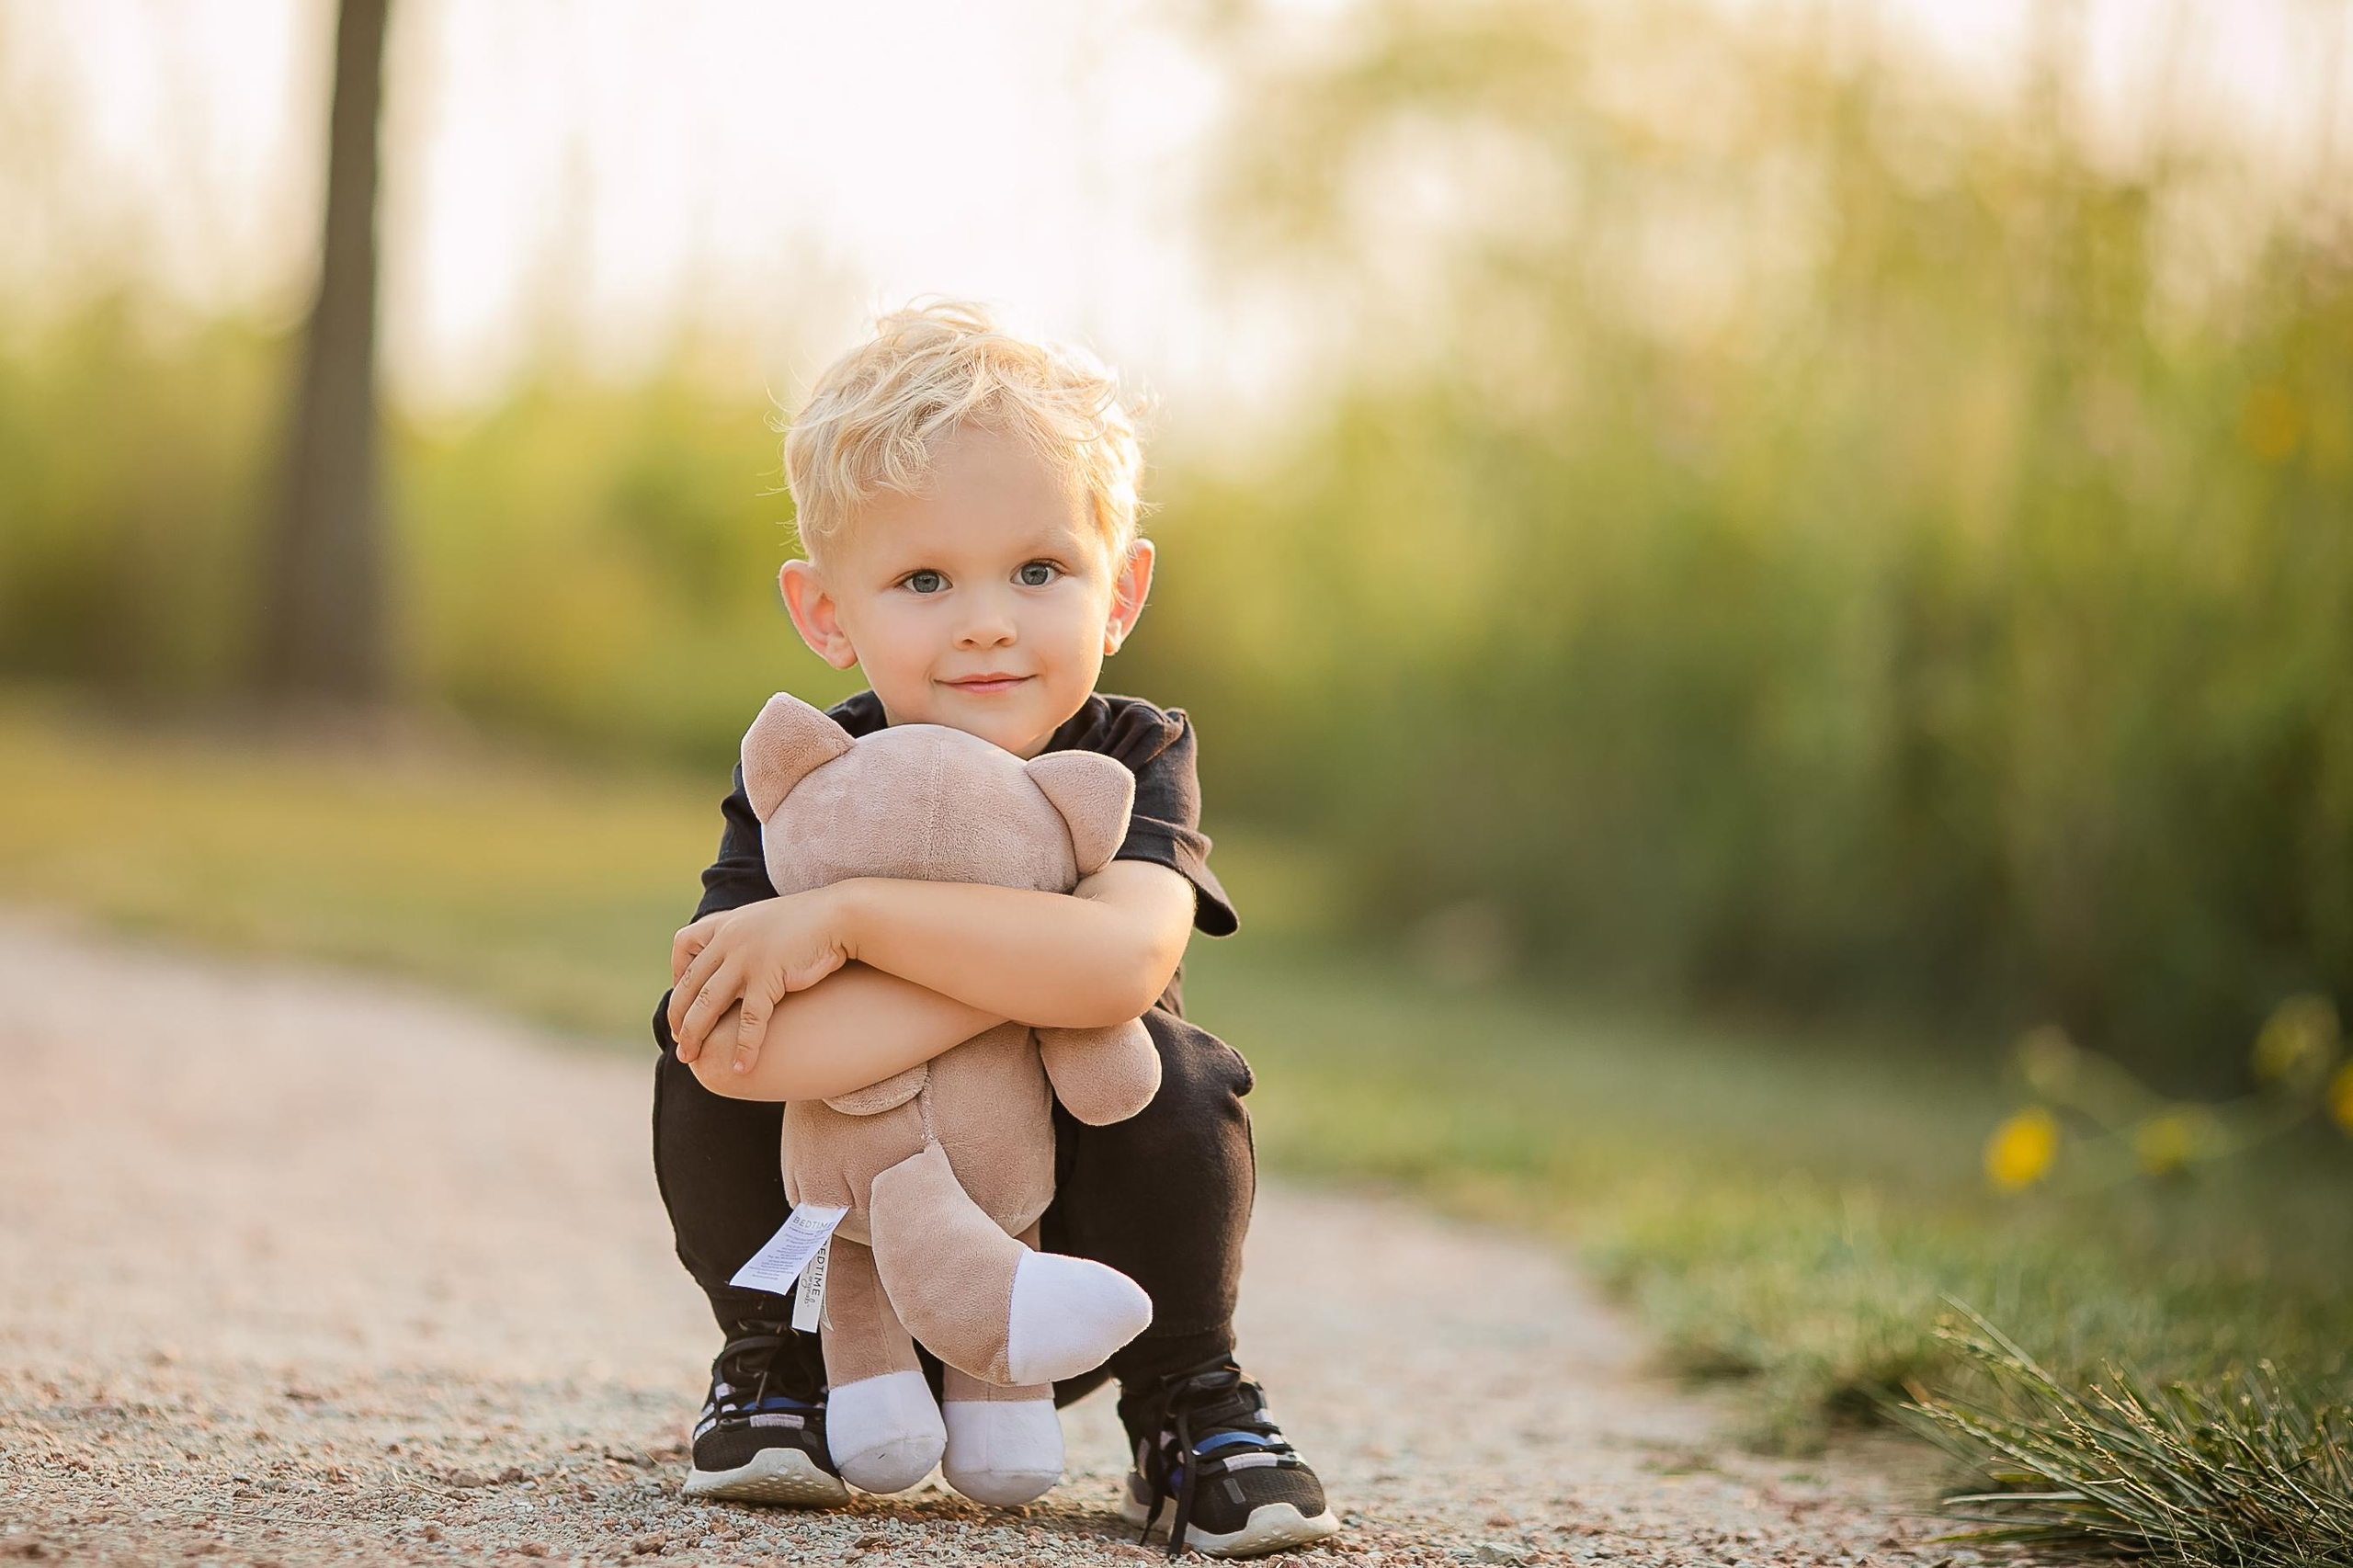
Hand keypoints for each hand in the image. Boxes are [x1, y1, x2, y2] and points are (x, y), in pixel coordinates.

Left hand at [668, 888, 855, 1074]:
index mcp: (727, 923)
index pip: (684, 945)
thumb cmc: (809, 922)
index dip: (677, 974)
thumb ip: (744, 935)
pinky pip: (750, 1019)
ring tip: (689, 1058)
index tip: (683, 999)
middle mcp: (730, 939)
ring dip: (695, 1034)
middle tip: (679, 1045)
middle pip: (690, 983)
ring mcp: (747, 958)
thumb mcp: (766, 921)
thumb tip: (734, 958)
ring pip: (709, 1003)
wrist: (841, 915)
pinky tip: (741, 1067)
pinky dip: (745, 1046)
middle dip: (679, 1017)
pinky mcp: (769, 976)